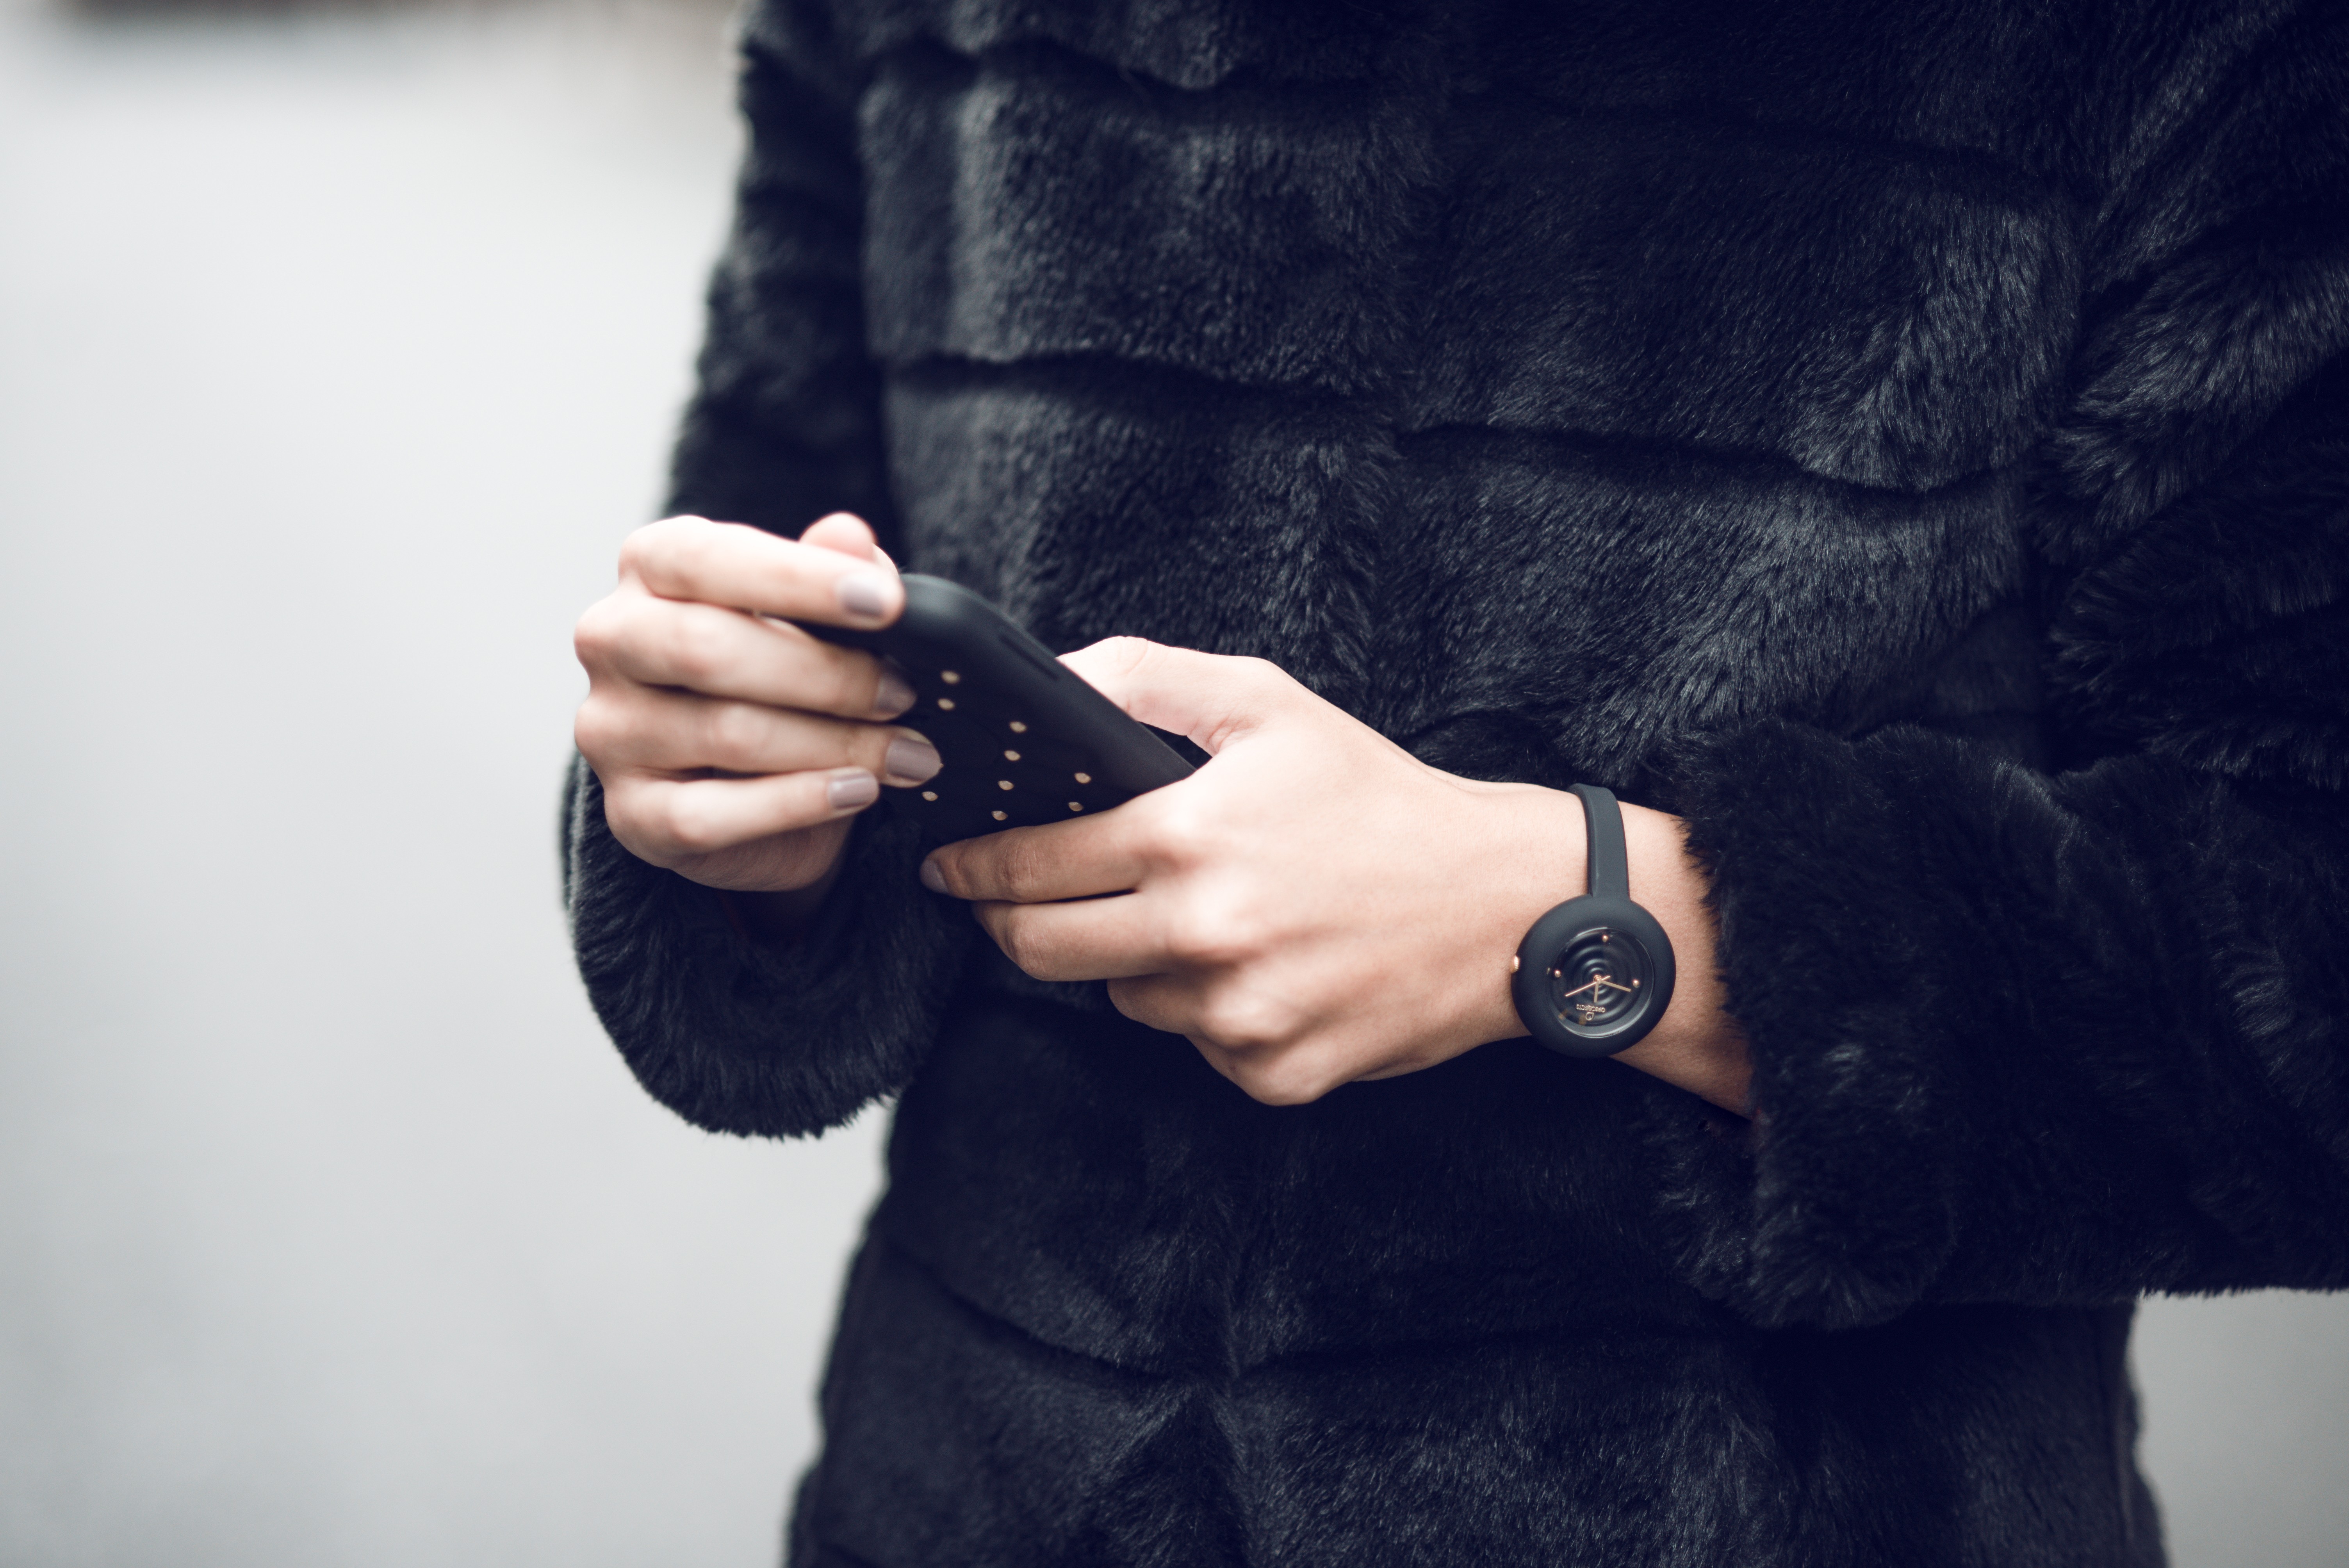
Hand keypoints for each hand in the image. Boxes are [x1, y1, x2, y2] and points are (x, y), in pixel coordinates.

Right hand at [573, 514, 941, 904]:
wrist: (749, 783)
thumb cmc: (777, 673)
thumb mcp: (809, 610)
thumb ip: (825, 570)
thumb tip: (851, 537)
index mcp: (649, 567)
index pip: (706, 559)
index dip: (799, 579)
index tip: (886, 602)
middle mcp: (611, 640)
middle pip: (707, 650)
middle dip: (826, 675)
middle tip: (904, 692)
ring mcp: (610, 731)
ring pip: (725, 734)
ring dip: (835, 745)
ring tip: (906, 753)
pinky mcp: (630, 813)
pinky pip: (710, 815)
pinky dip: (797, 803)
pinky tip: (857, 791)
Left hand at [919, 641, 1749, 1110]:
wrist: (1504, 903)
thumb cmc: (1380, 795)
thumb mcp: (1268, 704)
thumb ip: (1147, 677)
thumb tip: (1054, 679)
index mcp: (1186, 839)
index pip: (1027, 866)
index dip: (974, 867)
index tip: (947, 866)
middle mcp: (1203, 936)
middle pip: (1043, 952)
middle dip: (1012, 925)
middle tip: (1013, 905)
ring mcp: (1240, 1016)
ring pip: (1126, 999)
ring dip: (1136, 963)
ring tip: (1202, 916)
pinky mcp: (1277, 1074)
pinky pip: (1200, 1046)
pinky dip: (1211, 1012)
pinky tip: (1264, 966)